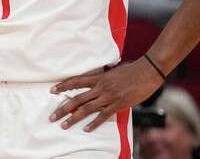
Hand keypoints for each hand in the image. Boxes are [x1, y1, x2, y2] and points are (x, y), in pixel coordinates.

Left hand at [49, 58, 163, 131]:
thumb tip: (97, 81)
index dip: (63, 86)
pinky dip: (93, 123)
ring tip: (64, 125)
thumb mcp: (112, 72)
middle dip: (63, 108)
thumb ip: (103, 78)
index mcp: (98, 78)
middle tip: (52, 116)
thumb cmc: (131, 71)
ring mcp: (108, 97)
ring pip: (86, 109)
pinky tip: (86, 129)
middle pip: (77, 98)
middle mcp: (100, 87)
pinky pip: (103, 116)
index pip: (75, 81)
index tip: (52, 91)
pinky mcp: (118, 104)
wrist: (146, 72)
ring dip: (73, 118)